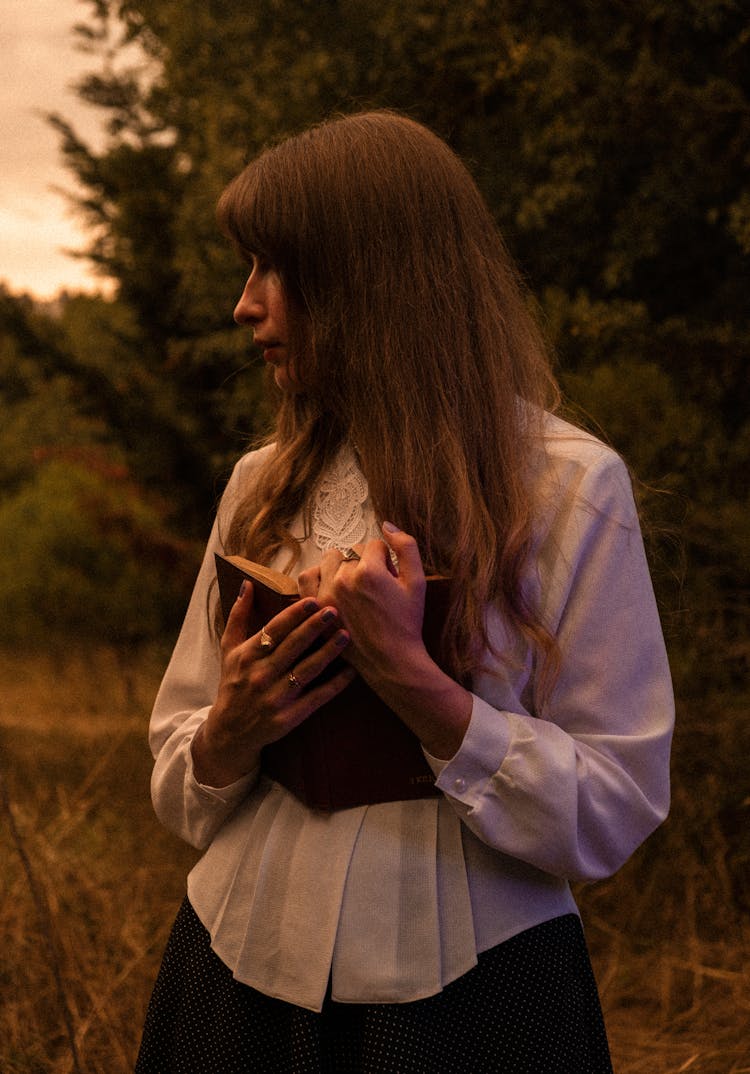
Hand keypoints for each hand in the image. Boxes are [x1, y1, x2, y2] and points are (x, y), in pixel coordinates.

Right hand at [192, 582, 355, 786]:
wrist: (230, 732)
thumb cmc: (233, 683)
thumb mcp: (229, 650)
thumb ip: (238, 616)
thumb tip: (247, 583)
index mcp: (247, 656)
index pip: (274, 630)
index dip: (293, 614)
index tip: (312, 599)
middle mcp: (260, 675)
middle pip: (292, 647)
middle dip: (314, 627)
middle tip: (335, 610)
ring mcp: (275, 697)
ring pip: (306, 670)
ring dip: (328, 652)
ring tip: (346, 635)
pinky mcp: (289, 717)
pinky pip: (316, 698)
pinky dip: (335, 685)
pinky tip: (351, 671)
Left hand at [299, 525, 426, 682]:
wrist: (391, 661)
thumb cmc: (407, 623)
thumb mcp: (417, 582)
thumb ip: (406, 547)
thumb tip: (387, 524)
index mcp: (369, 571)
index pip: (374, 546)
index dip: (386, 561)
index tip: (390, 579)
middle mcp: (343, 579)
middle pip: (353, 553)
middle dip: (364, 565)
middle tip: (374, 588)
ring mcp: (326, 595)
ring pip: (330, 561)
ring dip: (341, 567)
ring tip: (353, 587)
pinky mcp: (315, 609)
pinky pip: (306, 578)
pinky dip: (318, 576)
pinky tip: (330, 586)